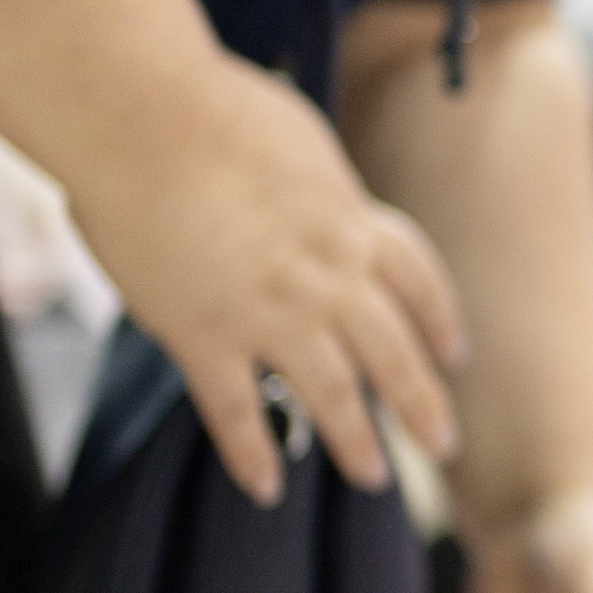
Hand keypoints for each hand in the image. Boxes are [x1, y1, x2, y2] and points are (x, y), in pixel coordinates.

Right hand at [67, 53, 464, 503]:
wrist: (140, 113)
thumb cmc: (207, 104)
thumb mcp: (297, 139)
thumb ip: (317, 185)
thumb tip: (322, 197)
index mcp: (353, 221)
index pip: (417, 283)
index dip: (438, 321)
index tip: (452, 352)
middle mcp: (328, 277)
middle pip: (394, 354)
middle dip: (422, 403)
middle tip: (442, 444)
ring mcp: (271, 314)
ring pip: (332, 396)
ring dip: (357, 442)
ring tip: (372, 478)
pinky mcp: (204, 338)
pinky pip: (238, 415)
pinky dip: (253, 456)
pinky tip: (266, 488)